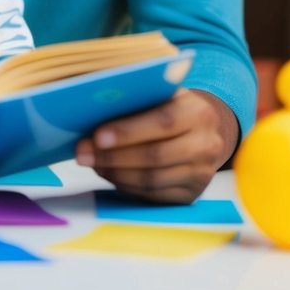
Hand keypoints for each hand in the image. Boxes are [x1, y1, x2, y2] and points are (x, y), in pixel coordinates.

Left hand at [75, 89, 237, 203]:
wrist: (204, 132)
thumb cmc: (171, 108)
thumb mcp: (161, 95)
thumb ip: (135, 99)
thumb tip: (92, 108)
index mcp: (198, 112)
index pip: (162, 122)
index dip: (128, 131)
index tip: (97, 136)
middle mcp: (206, 144)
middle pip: (155, 156)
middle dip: (112, 157)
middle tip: (82, 153)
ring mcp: (202, 173)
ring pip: (151, 180)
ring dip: (115, 173)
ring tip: (92, 163)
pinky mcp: (192, 195)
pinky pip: (153, 195)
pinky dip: (126, 186)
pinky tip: (109, 174)